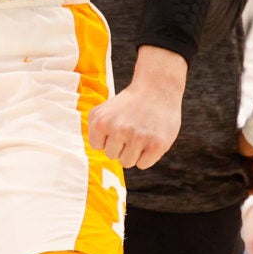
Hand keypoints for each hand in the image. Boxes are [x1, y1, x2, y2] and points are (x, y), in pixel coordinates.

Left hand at [88, 46, 185, 168]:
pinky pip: (143, 165)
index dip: (108, 138)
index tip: (119, 124)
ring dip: (134, 152)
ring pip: (127, 162)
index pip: (98, 147)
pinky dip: (147, 156)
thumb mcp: (104, 110)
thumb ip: (94, 129)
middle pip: (112, 156)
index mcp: (101, 122)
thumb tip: (99, 152)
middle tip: (132, 128)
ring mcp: (139, 138)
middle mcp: (119, 130)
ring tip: (141, 134)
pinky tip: (151, 139)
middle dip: (121, 145)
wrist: (157, 88)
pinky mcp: (157, 145)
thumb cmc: (130, 103)